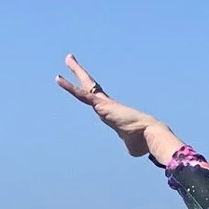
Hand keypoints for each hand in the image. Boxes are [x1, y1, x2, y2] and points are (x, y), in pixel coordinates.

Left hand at [56, 54, 179, 159]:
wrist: (150, 134)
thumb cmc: (144, 141)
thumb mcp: (132, 146)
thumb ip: (128, 145)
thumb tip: (132, 151)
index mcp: (112, 113)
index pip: (97, 99)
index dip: (89, 90)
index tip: (84, 81)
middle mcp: (107, 105)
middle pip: (90, 86)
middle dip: (80, 72)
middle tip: (71, 59)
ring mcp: (104, 104)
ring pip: (85, 86)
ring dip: (76, 71)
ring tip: (68, 58)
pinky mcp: (101, 105)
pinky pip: (82, 95)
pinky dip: (70, 87)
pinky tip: (59, 79)